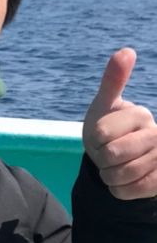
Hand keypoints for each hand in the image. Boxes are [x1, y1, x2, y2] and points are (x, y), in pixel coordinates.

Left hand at [82, 48, 156, 199]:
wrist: (119, 158)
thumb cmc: (108, 128)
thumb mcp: (104, 106)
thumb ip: (113, 80)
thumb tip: (126, 51)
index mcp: (141, 115)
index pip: (101, 133)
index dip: (93, 139)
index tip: (100, 135)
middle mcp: (156, 135)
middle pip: (111, 155)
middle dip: (100, 158)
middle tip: (106, 154)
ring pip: (121, 176)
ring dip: (108, 176)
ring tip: (113, 167)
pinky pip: (130, 191)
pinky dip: (118, 190)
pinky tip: (122, 181)